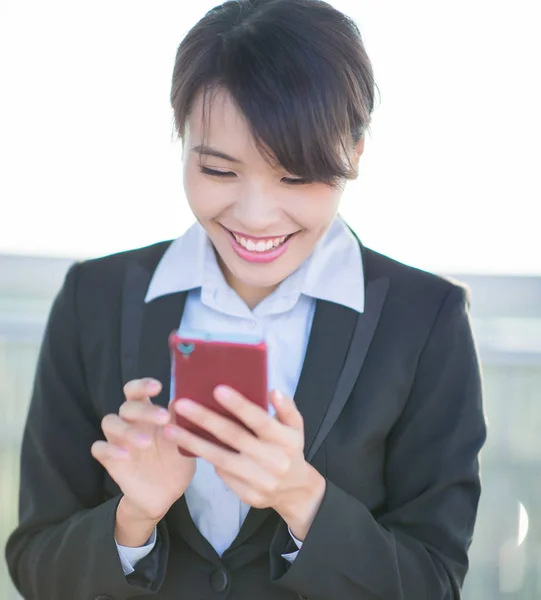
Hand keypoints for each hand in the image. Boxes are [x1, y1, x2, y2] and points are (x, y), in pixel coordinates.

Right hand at [91, 378, 195, 525]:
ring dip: (127, 429)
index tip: (158, 386)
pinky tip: (125, 455)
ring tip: (146, 443)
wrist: (167, 494)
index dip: (142, 386)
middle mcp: (131, 422)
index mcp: (148, 413)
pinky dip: (109, 449)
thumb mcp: (184, 441)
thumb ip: (181, 421)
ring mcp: (118, 440)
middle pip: (127, 406)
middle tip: (163, 418)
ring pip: (110, 423)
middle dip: (144, 410)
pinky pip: (99, 448)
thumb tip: (184, 398)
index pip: (137, 392)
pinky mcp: (110, 460)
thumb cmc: (176, 460)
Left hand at [164, 387, 325, 539]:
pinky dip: (206, 460)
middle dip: (206, 420)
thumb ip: (286, 408)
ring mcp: (259, 480)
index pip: (259, 420)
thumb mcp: (296, 427)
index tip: (217, 390)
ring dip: (193, 443)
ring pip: (221, 459)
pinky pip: (222, 474)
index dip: (239, 406)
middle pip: (234, 437)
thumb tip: (272, 392)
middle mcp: (272, 460)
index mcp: (285, 440)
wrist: (295, 490)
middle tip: (181, 404)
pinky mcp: (247, 495)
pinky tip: (187, 447)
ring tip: (170, 430)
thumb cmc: (290, 449)